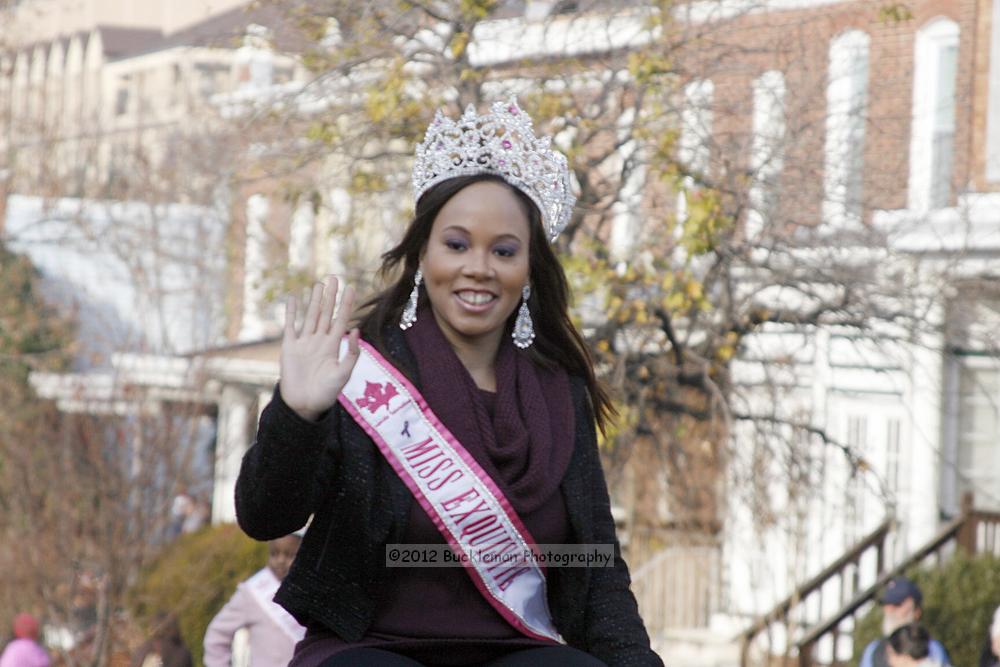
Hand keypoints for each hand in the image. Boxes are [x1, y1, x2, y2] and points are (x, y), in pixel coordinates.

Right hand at [280, 276, 360, 421]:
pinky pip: (290, 326)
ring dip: (314, 300)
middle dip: (330, 296)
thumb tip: (356, 330)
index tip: (351, 288)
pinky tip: (293, 299)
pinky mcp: (289, 347)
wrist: (304, 405)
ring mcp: (304, 343)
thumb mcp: (344, 373)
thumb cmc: (326, 393)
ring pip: (310, 316)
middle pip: (326, 313)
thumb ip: (351, 353)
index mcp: (333, 346)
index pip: (341, 319)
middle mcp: (319, 341)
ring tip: (319, 284)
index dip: (346, 304)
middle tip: (334, 278)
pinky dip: (291, 312)